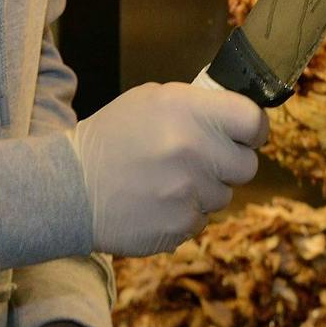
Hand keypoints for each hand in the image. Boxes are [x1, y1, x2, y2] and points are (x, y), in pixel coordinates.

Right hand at [69, 81, 267, 257]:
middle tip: (201, 159)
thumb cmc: (112, 137)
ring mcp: (188, 193)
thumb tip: (236, 116)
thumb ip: (197, 105)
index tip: (245, 135)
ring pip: (224, 196)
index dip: (253, 130)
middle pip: (247, 165)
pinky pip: (202, 220)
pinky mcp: (180, 227)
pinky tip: (158, 201)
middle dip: (228, 163)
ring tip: (169, 180)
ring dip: (205, 190)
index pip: (253, 121)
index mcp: (188, 110)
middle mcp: (194, 150)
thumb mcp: (151, 99)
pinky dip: (185, 213)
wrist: (71, 186)